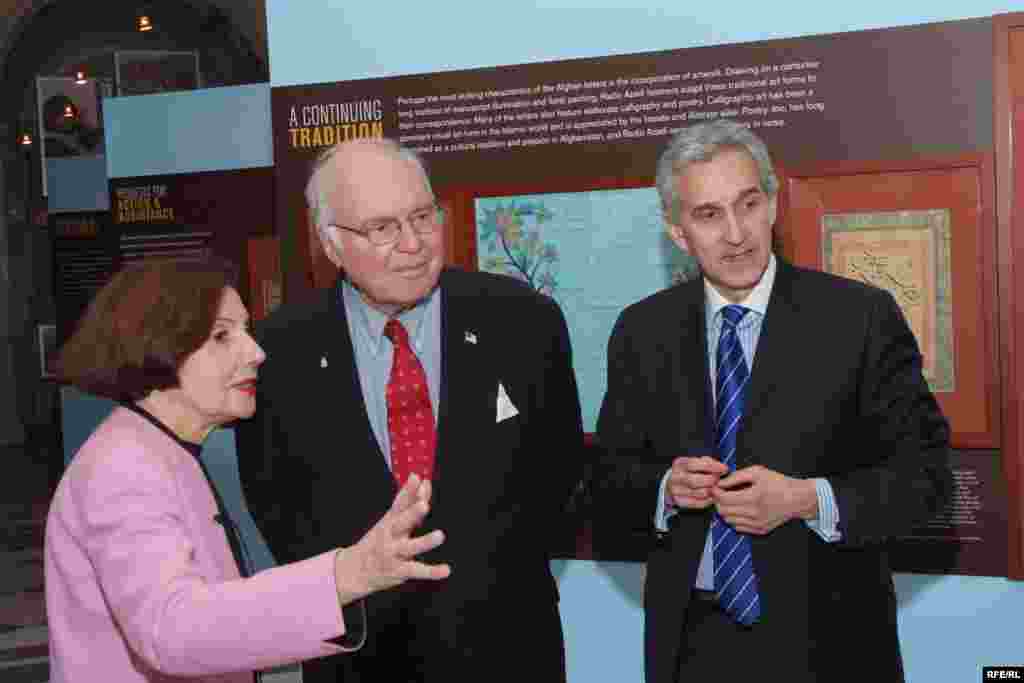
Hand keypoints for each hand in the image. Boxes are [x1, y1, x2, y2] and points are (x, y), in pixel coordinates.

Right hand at [333, 474, 450, 603]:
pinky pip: (417, 570)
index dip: (408, 491)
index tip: (417, 478)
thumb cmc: (378, 540)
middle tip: (424, 505)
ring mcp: (394, 553)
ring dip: (425, 542)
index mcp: (390, 521)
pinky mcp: (399, 570)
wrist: (355, 569)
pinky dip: (432, 572)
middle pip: (401, 523)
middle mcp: (391, 536)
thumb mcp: (390, 518)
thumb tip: (422, 480)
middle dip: (412, 514)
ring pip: (410, 547)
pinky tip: (446, 570)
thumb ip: (409, 500)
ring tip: (440, 535)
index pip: (399, 503)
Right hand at [667, 456, 728, 508]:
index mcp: (679, 464)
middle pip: (693, 481)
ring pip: (696, 493)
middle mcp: (675, 477)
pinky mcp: (680, 501)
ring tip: (716, 488)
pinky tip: (712, 496)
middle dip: (710, 480)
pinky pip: (697, 503)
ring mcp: (676, 490)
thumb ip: (708, 462)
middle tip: (718, 480)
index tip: (724, 468)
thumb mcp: (697, 462)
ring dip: (710, 491)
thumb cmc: (690, 471)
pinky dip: (707, 500)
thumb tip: (722, 468)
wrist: (675, 482)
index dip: (710, 466)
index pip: (693, 464)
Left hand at [712, 465, 817, 534]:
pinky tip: (739, 509)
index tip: (715, 487)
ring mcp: (758, 524)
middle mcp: (755, 513)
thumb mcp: (758, 472)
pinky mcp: (760, 530)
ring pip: (729, 521)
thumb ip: (736, 477)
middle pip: (723, 511)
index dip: (715, 492)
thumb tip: (721, 483)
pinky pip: (738, 527)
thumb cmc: (779, 483)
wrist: (797, 499)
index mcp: (754, 497)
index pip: (724, 499)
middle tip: (720, 493)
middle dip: (718, 501)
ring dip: (725, 511)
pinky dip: (734, 519)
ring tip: (730, 501)